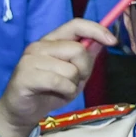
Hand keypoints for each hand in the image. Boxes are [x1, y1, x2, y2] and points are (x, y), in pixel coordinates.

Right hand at [0, 18, 118, 136]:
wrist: (22, 112)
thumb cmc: (50, 91)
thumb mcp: (75, 74)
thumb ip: (86, 57)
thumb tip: (103, 42)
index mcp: (51, 41)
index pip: (75, 25)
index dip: (96, 30)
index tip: (112, 41)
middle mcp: (39, 46)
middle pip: (77, 49)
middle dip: (85, 68)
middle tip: (75, 80)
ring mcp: (30, 60)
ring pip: (70, 69)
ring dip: (73, 84)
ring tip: (62, 89)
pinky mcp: (25, 76)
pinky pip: (60, 81)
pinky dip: (66, 91)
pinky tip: (57, 94)